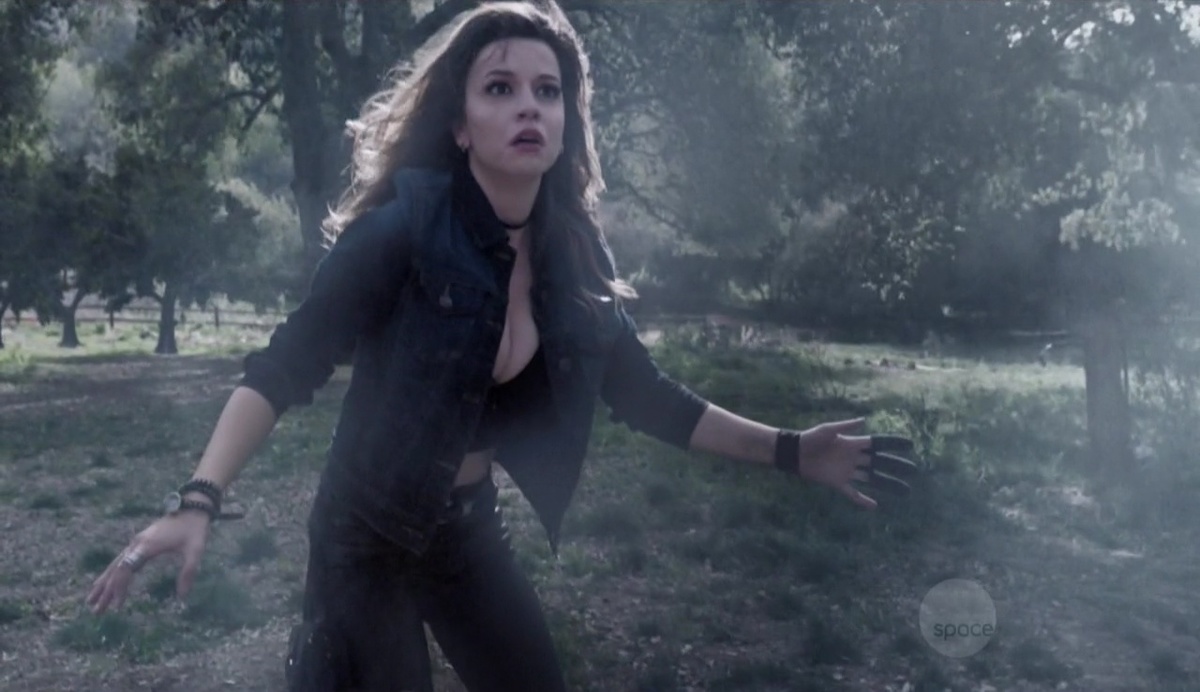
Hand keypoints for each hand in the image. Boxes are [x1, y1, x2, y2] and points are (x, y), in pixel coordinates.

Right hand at [86, 510, 210, 614]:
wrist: (192, 506)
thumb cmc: (194, 529)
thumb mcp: (195, 550)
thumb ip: (188, 572)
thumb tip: (182, 597)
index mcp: (147, 546)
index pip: (125, 570)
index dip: (119, 588)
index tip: (118, 607)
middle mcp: (137, 544)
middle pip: (115, 569)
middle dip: (105, 591)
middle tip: (96, 611)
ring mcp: (137, 542)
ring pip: (115, 564)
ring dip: (104, 583)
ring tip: (90, 600)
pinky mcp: (141, 541)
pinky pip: (121, 559)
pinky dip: (112, 573)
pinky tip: (106, 581)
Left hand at [797, 418, 918, 508]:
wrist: (795, 453)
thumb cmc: (810, 438)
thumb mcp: (828, 430)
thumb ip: (846, 426)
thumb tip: (864, 420)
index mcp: (853, 443)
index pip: (878, 444)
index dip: (894, 444)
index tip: (910, 445)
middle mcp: (854, 458)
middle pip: (880, 463)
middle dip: (897, 466)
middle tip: (914, 470)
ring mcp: (848, 471)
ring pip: (872, 479)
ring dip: (888, 484)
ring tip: (905, 491)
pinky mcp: (838, 483)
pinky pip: (854, 493)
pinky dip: (863, 500)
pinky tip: (875, 506)